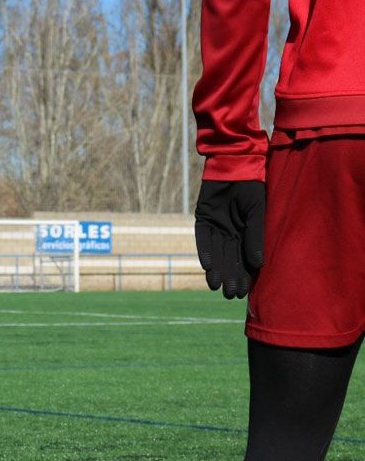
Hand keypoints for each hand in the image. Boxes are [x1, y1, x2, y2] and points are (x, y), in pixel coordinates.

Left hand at [194, 180, 264, 298]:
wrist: (234, 165)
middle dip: (229, 277)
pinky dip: (205, 252)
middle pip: (229, 259)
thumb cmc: (251, 188)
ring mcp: (214, 226)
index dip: (243, 275)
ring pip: (216, 253)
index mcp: (244, 232)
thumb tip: (257, 265)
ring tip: (217, 286)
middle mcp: (228, 232)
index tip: (243, 292)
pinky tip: (209, 266)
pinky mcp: (202, 219)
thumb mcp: (256, 214)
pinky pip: (203, 239)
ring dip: (216, 270)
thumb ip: (254, 237)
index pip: (244, 259)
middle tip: (230, 295)